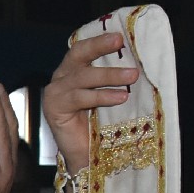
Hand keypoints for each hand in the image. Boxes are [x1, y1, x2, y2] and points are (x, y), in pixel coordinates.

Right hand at [41, 30, 139, 173]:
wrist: (87, 157)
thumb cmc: (102, 125)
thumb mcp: (110, 94)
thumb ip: (116, 79)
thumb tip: (139, 61)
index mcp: (74, 71)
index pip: (84, 48)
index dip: (99, 40)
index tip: (120, 35)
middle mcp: (61, 78)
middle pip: (78, 55)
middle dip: (99, 46)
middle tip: (120, 43)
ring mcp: (55, 93)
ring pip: (83, 77)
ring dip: (110, 75)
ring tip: (133, 75)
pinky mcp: (54, 109)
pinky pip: (80, 97)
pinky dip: (102, 96)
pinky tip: (121, 97)